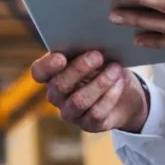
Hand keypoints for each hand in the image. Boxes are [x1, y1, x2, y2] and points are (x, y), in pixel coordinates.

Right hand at [30, 49, 149, 133]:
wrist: (126, 93)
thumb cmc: (105, 68)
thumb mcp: (95, 56)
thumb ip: (86, 49)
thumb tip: (92, 40)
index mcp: (52, 75)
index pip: (38, 72)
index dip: (47, 66)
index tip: (61, 57)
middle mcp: (56, 96)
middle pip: (59, 85)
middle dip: (79, 69)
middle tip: (98, 55)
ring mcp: (71, 112)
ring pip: (79, 101)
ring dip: (99, 83)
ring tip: (115, 69)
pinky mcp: (88, 124)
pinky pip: (96, 113)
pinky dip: (110, 96)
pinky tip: (119, 83)